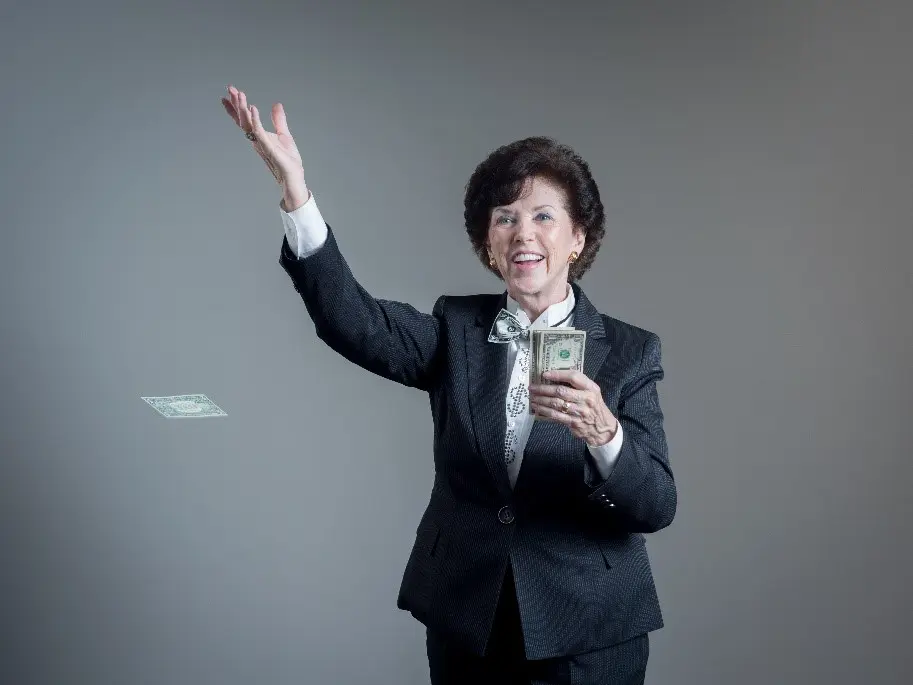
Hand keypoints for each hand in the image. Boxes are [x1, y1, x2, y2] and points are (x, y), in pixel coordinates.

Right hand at [221, 85, 308, 207]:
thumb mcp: (284, 134)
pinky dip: (255, 119)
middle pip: (242, 119)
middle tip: (230, 88)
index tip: (229, 93)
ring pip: (248, 123)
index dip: (235, 107)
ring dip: (243, 108)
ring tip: (239, 94)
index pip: (244, 119)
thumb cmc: (288, 160)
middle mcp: (256, 139)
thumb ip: (278, 120)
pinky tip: (253, 108)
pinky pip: (259, 131)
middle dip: (236, 104)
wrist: (293, 176)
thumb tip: (276, 105)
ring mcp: (261, 143)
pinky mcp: (268, 147)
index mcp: (258, 135)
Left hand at [529, 370, 618, 446]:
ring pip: (556, 404)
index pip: (573, 377)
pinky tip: (537, 408)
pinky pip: (555, 415)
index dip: (558, 374)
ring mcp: (579, 412)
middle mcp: (586, 399)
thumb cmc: (594, 406)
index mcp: (591, 388)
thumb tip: (556, 375)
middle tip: (532, 387)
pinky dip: (544, 411)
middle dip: (544, 389)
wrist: (602, 428)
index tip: (545, 374)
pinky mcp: (573, 422)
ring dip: (541, 400)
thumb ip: (578, 384)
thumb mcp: (592, 391)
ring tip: (532, 397)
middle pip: (561, 391)